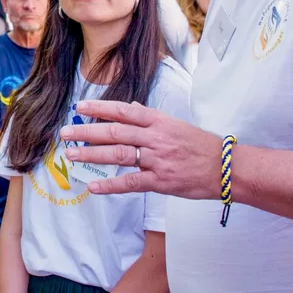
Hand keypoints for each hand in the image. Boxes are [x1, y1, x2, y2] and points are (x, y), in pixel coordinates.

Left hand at [59, 100, 219, 199]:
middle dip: (86, 131)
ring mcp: (157, 159)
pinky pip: (131, 183)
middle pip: (114, 131)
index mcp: (159, 121)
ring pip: (118, 155)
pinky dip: (110, 185)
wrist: (228, 168)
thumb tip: (133, 106)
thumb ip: (151, 118)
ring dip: (92, 154)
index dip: (99, 108)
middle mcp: (155, 137)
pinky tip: (93, 186)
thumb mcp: (176, 125)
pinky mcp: (161, 181)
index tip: (80, 107)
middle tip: (65, 133)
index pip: (123, 110)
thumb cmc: (202, 146)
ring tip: (72, 155)